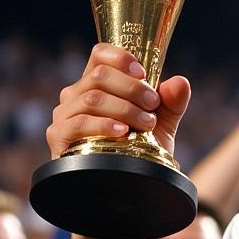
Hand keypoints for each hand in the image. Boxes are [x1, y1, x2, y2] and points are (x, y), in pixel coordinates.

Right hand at [46, 44, 189, 159]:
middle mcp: (77, 94)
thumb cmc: (141, 149)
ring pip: (93, 98)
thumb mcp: (162, 124)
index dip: (121, 57)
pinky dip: (104, 125)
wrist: (130, 184)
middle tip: (153, 105)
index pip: (100, 55)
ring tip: (146, 124)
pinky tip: (123, 132)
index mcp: (98, 84)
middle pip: (100, 75)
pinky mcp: (59, 135)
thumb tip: (180, 82)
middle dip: (133, 89)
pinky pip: (79, 122)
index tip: (143, 73)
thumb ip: (172, 102)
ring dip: (125, 109)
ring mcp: (65, 114)